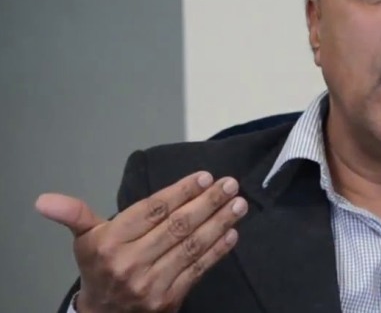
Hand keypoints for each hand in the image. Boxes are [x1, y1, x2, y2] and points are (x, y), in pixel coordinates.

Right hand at [35, 172, 247, 312]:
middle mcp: (129, 262)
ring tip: (238, 204)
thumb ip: (74, 214)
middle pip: (176, 226)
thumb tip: (44, 199)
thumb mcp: (84, 239)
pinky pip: (197, 270)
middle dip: (208, 202)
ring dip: (219, 223)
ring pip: (191, 246)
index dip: (180, 192)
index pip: (152, 210)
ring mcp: (150, 283)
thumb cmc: (99, 268)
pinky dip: (218, 251)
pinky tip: (232, 233)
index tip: (205, 177)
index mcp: (109, 243)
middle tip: (231, 184)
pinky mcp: (169, 300)